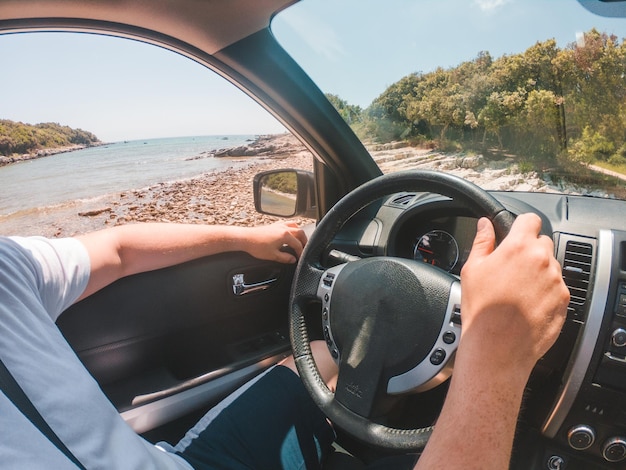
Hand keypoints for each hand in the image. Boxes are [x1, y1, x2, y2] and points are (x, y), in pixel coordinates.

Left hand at [244, 221, 307, 263]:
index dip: (301, 252)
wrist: (246, 238)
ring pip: (295, 226)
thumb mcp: (273, 255)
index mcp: (285, 235)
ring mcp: (279, 225)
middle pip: (300, 232)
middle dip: (304, 241)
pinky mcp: (274, 225)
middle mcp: (284, 228)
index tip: (300, 258)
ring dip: (299, 233)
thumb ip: (285, 258)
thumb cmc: (257, 246)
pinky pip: (287, 224)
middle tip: (305, 248)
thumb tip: (293, 260)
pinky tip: (289, 234)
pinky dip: (292, 228)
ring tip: (300, 240)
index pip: (298, 244)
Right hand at [459, 213, 569, 375]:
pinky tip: (526, 304)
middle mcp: (542, 260)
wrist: (497, 345)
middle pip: (542, 243)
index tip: (517, 233)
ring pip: (550, 266)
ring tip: (517, 290)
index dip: (522, 226)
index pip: (531, 220)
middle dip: (529, 251)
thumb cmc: (482, 309)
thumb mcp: (472, 269)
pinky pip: (557, 288)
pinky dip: (545, 292)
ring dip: (538, 272)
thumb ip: (482, 241)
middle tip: (511, 268)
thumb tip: (485, 225)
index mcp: (519, 247)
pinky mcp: (564, 300)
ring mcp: (556, 281)